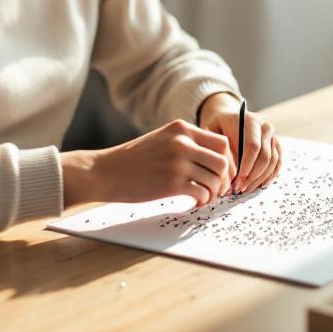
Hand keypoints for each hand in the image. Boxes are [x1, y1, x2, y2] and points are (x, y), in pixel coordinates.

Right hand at [61, 119, 233, 206]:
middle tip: (218, 190)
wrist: (105, 171)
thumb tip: (212, 159)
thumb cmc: (132, 159)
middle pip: (223, 161)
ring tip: (204, 197)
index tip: (222, 174)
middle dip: (225, 179)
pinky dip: (202, 200)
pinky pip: (202, 193)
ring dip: (213, 192)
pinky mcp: (172, 183)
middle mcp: (183, 142)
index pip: (221, 142)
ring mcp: (178, 162)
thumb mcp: (161, 139)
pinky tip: (194, 202)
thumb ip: (185, 142)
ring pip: (215, 179)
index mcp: (181, 129)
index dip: (227, 161)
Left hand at [197, 93, 282, 193]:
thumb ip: (222, 150)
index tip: (236, 182)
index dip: (246, 167)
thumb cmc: (217, 127)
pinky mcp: (276, 144)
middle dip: (253, 176)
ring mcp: (273, 135)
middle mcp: (265, 126)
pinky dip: (270, 176)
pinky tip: (260, 185)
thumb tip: (230, 174)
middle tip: (240, 189)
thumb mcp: (213, 133)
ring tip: (246, 189)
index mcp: (250, 120)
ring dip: (260, 178)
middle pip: (265, 156)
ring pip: (273, 161)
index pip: (253, 147)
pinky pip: (278, 163)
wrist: (227, 117)